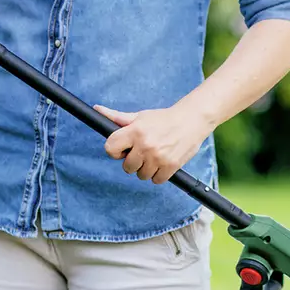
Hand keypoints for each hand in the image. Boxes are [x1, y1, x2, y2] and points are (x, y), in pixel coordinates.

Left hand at [96, 103, 216, 184]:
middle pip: (127, 167)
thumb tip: (97, 109)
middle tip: (143, 151)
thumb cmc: (163, 119)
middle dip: (133, 161)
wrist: (191, 120)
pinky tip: (163, 162)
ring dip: (146, 168)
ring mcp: (158, 158)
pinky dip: (158, 174)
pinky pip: (156, 180)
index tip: (123, 149)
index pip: (110, 148)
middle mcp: (145, 145)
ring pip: (141, 175)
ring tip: (155, 155)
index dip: (115, 150)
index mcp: (135, 131)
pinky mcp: (170, 167)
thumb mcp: (140, 116)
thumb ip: (117, 117)